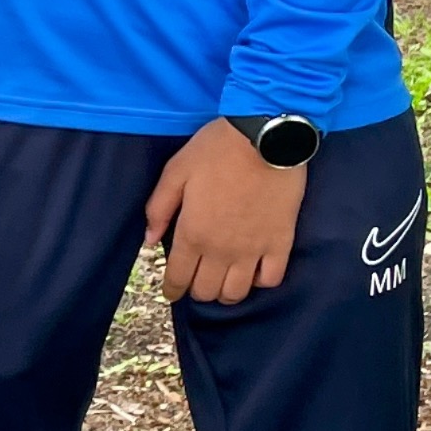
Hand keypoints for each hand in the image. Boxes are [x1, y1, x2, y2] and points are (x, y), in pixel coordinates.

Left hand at [143, 120, 304, 304]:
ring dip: (226, 292)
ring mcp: (253, 250)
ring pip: (236, 293)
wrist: (266, 137)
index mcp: (193, 233)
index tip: (172, 292)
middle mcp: (221, 250)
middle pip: (206, 292)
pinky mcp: (281, 243)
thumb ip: (158, 208)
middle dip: (197, 290)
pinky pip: (270, 279)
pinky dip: (259, 282)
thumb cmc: (217, 149)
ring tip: (223, 279)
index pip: (178, 278)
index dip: (172, 290)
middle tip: (197, 279)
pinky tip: (253, 271)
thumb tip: (149, 241)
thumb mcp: (176, 171)